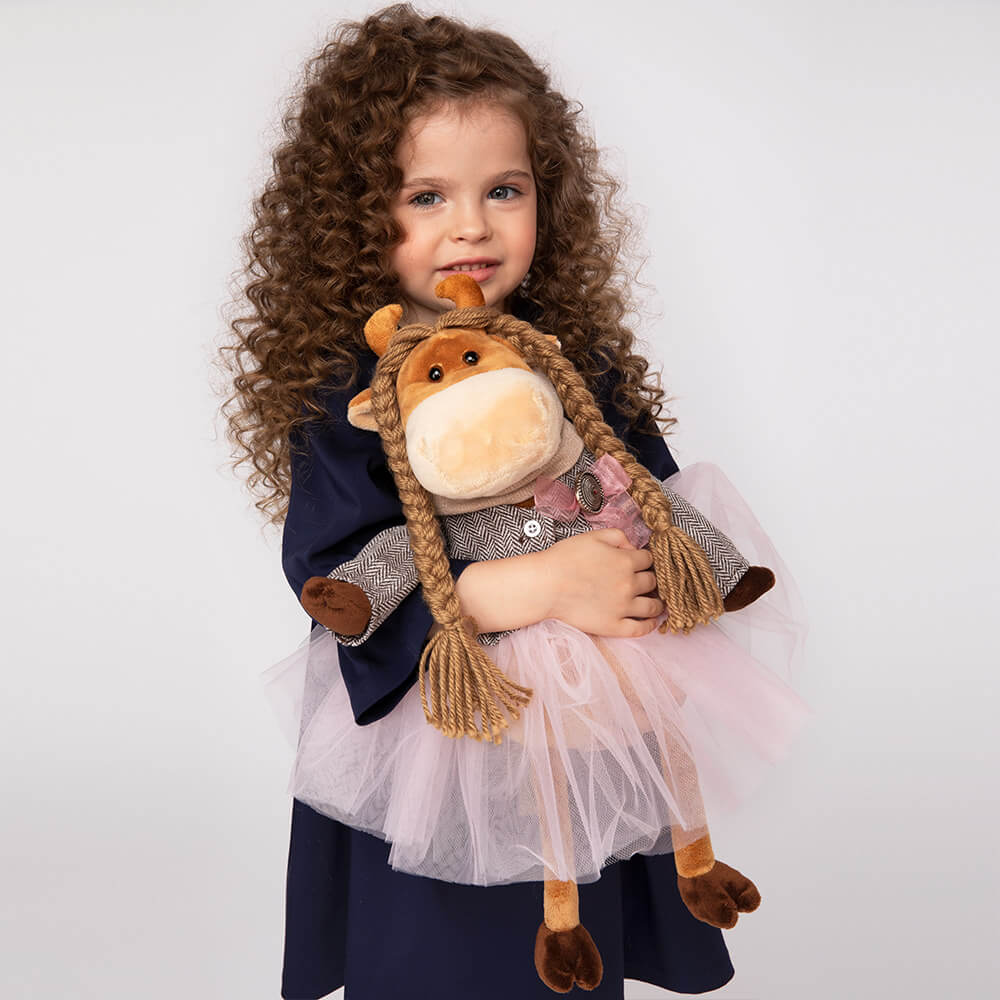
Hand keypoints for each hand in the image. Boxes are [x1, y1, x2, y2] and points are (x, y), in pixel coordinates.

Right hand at [538, 528, 664, 637]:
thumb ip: (617, 536)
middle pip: (652, 582)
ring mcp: (623, 607)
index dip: (645, 559)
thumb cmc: (564, 559)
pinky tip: (650, 622)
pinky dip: (649, 625)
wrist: (546, 585)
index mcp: (625, 561)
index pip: (648, 559)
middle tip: (647, 582)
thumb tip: (632, 546)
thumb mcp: (593, 536)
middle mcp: (629, 584)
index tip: (642, 563)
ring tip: (656, 602)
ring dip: (657, 603)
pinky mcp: (613, 626)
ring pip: (652, 606)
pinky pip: (640, 629)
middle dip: (651, 579)